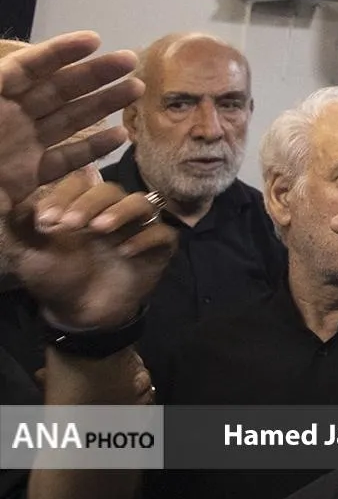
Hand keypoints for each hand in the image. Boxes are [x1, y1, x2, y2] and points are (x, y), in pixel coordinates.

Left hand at [0, 33, 142, 216]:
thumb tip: (4, 68)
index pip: (24, 70)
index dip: (57, 53)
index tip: (93, 40)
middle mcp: (5, 121)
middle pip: (53, 90)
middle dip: (91, 74)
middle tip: (129, 61)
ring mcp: (16, 149)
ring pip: (65, 120)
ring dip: (100, 105)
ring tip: (134, 90)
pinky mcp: (24, 178)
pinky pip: (63, 160)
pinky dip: (91, 149)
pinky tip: (118, 138)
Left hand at [8, 180, 177, 330]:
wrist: (80, 314)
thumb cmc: (54, 278)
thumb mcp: (28, 252)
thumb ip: (22, 224)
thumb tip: (13, 198)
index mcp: (82, 206)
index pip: (79, 184)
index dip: (65, 195)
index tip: (47, 220)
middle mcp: (112, 211)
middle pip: (110, 189)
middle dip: (89, 203)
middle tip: (71, 224)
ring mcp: (137, 228)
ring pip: (141, 204)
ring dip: (120, 212)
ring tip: (100, 229)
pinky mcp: (158, 248)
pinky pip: (161, 234)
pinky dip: (145, 238)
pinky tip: (125, 252)